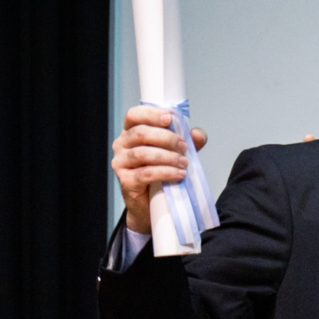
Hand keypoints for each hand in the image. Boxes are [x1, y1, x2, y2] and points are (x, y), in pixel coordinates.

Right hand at [110, 106, 208, 233]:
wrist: (151, 204)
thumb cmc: (161, 173)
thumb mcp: (177, 153)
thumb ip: (188, 142)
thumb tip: (198, 134)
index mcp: (131, 132)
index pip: (134, 115)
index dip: (151, 114)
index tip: (169, 118)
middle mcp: (121, 145)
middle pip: (140, 133)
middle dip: (166, 138)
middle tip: (184, 147)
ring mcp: (121, 163)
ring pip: (142, 154)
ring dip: (167, 157)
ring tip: (184, 163)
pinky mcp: (125, 181)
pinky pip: (145, 173)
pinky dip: (165, 172)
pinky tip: (179, 175)